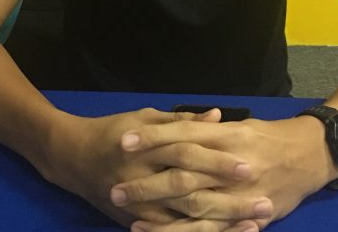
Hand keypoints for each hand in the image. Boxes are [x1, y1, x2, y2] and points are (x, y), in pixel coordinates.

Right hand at [34, 106, 260, 228]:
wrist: (74, 158)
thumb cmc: (114, 131)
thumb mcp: (146, 118)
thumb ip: (183, 121)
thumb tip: (218, 116)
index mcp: (147, 147)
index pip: (188, 155)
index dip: (218, 161)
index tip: (249, 165)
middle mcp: (143, 178)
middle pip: (191, 191)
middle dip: (228, 198)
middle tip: (264, 200)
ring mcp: (140, 207)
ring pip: (185, 220)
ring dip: (222, 223)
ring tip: (254, 224)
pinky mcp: (137, 224)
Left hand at [110, 115, 337, 230]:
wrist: (310, 156)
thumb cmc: (268, 136)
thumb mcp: (238, 125)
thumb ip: (207, 128)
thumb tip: (175, 126)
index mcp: (228, 136)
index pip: (183, 134)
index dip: (153, 138)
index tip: (124, 141)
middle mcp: (233, 165)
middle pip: (183, 174)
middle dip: (148, 183)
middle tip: (116, 188)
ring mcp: (241, 195)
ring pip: (195, 208)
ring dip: (160, 215)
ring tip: (129, 217)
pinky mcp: (250, 219)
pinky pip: (213, 230)